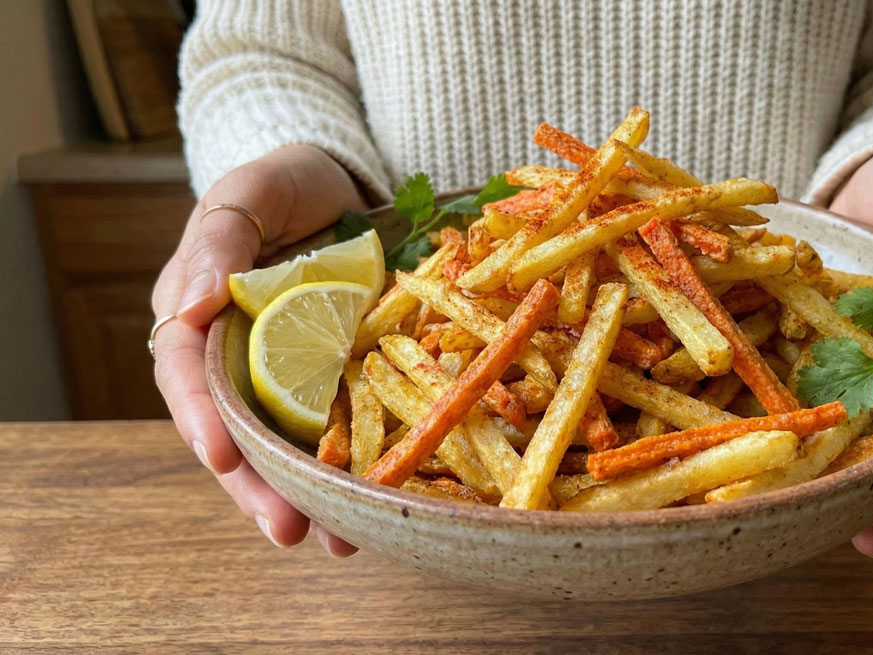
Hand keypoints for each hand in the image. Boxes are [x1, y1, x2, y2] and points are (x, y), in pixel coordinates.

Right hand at [152, 145, 367, 555]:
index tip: (222, 458)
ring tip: (336, 543)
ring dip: (307, 497)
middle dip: (257, 486)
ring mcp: (286, 374)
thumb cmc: (284, 183)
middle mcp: (236, 356)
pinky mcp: (332, 382)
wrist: (344, 185)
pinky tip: (375, 508)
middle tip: (288, 529)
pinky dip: (351, 469)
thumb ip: (219, 240)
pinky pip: (337, 431)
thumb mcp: (250, 191)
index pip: (186, 374)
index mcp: (197, 316)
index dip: (200, 418)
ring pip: (285, 447)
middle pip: (234, 431)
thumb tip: (189, 307)